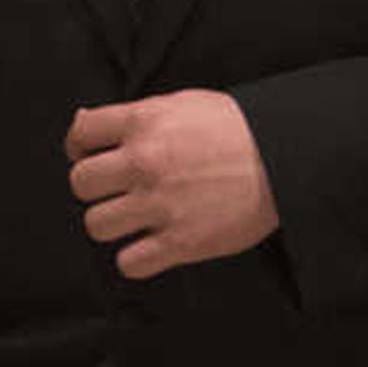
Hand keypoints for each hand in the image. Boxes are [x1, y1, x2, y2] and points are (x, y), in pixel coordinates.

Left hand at [65, 90, 281, 279]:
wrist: (287, 159)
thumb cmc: (239, 129)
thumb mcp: (185, 103)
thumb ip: (137, 115)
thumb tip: (86, 127)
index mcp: (145, 122)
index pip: (80, 134)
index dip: (80, 147)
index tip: (92, 156)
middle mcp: (145, 162)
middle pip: (81, 183)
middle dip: (96, 188)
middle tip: (118, 190)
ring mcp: (161, 204)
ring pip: (96, 225)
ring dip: (112, 224)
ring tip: (135, 219)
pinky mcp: (180, 242)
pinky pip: (128, 263)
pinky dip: (136, 259)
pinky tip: (152, 246)